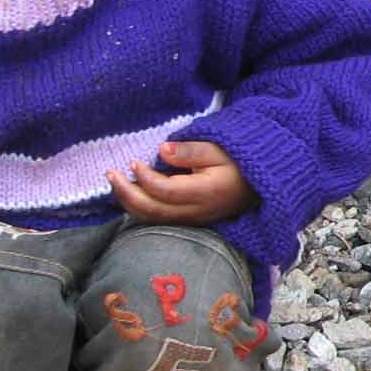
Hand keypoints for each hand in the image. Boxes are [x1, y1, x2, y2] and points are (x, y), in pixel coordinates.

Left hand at [110, 138, 253, 225]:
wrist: (260, 186)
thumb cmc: (239, 163)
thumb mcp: (219, 149)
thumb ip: (191, 150)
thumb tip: (162, 150)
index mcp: (205, 192)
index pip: (165, 190)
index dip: (145, 177)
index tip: (133, 162)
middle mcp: (196, 212)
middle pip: (153, 210)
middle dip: (127, 192)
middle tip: (110, 173)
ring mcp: (192, 220)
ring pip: (152, 219)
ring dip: (129, 202)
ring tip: (115, 183)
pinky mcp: (189, 222)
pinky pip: (158, 220)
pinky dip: (139, 209)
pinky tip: (130, 195)